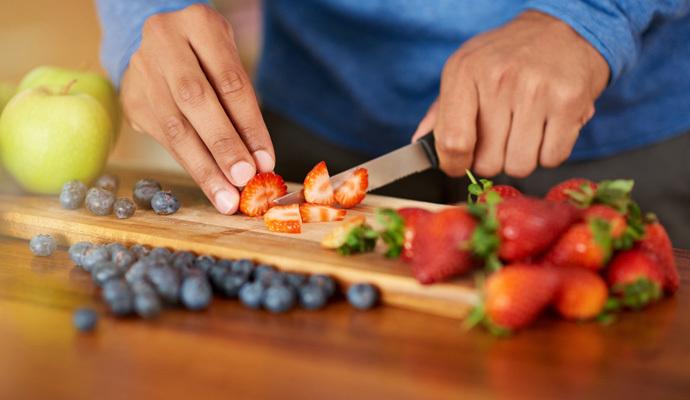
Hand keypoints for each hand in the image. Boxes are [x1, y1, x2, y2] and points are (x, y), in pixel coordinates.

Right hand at [120, 4, 273, 213]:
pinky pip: (164, 139)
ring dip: (204, 167)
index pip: (230, 81)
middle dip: (223, 145)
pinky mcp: (131, 99)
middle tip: (244, 180)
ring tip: (226, 197)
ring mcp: (142, 69)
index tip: (266, 161)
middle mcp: (164, 40)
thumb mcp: (229, 64)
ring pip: (174, 126)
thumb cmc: (208, 58)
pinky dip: (191, 165)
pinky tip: (210, 185)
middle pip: (195, 100)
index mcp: (198, 23)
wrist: (162, 46)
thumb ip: (241, 106)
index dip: (249, 125)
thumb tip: (260, 162)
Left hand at [412, 10, 609, 177]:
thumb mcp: (466, 69)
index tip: (460, 164)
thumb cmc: (509, 55)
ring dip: (522, 158)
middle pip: (488, 163)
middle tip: (502, 137)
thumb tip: (420, 144)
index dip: (455, 165)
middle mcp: (499, 79)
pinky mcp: (569, 102)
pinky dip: (550, 152)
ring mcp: (536, 90)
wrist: (565, 28)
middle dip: (493, 159)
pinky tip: (547, 128)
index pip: (452, 142)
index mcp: (465, 71)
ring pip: (520, 166)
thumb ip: (441, 110)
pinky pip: (552, 158)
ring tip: (525, 130)